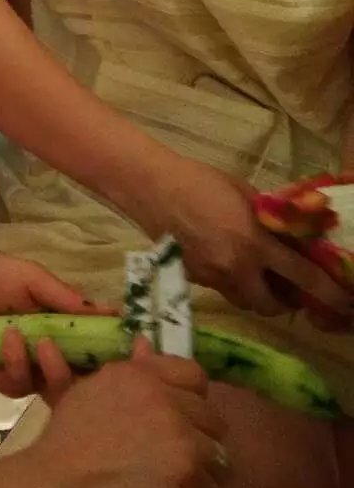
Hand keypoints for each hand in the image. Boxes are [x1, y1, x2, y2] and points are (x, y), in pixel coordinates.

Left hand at [0, 253, 111, 397]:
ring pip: (59, 383)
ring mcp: (32, 369)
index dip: (114, 345)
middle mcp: (53, 350)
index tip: (132, 343)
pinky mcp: (7, 382)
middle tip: (98, 357)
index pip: (98, 341)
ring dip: (56, 364)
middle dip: (96, 368)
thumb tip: (111, 313)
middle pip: (86, 371)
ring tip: (44, 340)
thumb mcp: (32, 279)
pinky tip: (9, 338)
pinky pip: (24, 383)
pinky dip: (19, 362)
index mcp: (63, 323)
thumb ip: (66, 299)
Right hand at [32, 339, 228, 487]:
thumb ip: (126, 370)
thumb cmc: (64, 446)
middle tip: (172, 457)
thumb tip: (145, 344)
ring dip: (200, 470)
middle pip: (212, 418)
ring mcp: (184, 443)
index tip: (178, 416)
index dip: (190, 397)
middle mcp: (169, 403)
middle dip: (197, 437)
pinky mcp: (193, 484)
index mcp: (143, 378)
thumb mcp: (87, 393)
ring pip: (218, 456)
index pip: (194, 375)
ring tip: (174, 483)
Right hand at [161, 161, 352, 326]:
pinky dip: (231, 281)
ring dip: (256, 295)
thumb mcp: (246, 193)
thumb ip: (271, 218)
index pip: (301, 277)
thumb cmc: (201, 181)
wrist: (152, 187)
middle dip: (283, 302)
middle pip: (270, 306)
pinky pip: (221, 289)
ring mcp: (212, 278)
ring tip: (255, 274)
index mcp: (254, 244)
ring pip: (244, 301)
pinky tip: (223, 258)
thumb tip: (292, 232)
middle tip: (286, 286)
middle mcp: (236, 269)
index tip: (341, 301)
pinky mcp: (193, 279)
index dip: (325, 292)